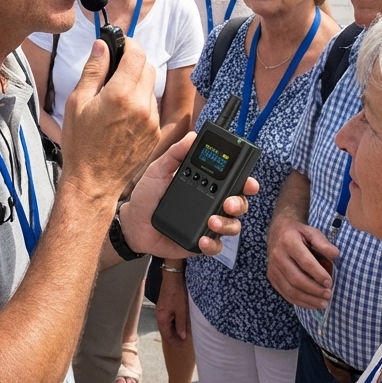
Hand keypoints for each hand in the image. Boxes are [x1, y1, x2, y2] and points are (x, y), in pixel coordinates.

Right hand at [60, 39, 158, 202]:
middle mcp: (141, 106)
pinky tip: (122, 115)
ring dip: (136, 84)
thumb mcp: (77, 102)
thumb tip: (102, 46)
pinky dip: (140, 103)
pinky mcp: (155, 133)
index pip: (136, 55)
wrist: (93, 180)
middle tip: (114, 69)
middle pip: (147, 67)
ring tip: (115, 98)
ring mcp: (151, 121)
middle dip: (133, 62)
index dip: (128, 44)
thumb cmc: (81, 144)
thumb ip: (93, 70)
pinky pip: (151, 107)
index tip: (120, 44)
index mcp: (121, 94)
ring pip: (150, 88)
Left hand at [119, 133, 258, 256]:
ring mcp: (208, 225)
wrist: (134, 223)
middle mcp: (211, 204)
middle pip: (239, 203)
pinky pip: (216, 246)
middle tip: (228, 203)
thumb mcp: (159, 170)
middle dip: (239, 203)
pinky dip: (213, 244)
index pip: (232, 181)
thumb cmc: (147, 195)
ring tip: (212, 221)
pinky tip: (203, 240)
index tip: (248, 180)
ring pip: (232, 225)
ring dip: (227, 223)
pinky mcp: (202, 243)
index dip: (245, 181)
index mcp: (205, 184)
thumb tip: (192, 136)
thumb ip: (176, 154)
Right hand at [155, 268, 190, 346]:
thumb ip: (181, 325)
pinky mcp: (165, 305)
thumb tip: (183, 337)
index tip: (185, 346)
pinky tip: (182, 323)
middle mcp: (159, 316)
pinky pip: (169, 319)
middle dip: (176, 337)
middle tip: (187, 341)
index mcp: (162, 318)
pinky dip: (175, 323)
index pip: (167, 336)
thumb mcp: (181, 310)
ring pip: (168, 325)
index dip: (176, 342)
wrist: (173, 277)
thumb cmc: (177, 293)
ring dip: (176, 330)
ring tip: (186, 333)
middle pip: (166, 332)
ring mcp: (161, 310)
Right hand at [266, 218, 337, 309]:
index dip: (318, 274)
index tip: (330, 283)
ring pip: (290, 289)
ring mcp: (272, 268)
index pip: (304, 261)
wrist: (278, 232)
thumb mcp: (312, 232)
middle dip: (314, 290)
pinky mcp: (272, 277)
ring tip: (323, 303)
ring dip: (308, 299)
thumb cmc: (299, 234)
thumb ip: (323, 243)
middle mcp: (277, 255)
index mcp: (288, 241)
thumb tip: (336, 255)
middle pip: (296, 278)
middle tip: (329, 295)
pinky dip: (300, 302)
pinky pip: (285, 294)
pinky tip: (312, 304)